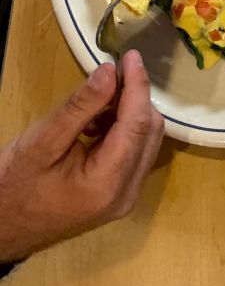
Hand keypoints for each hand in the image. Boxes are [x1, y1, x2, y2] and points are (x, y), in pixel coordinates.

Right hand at [0, 52, 163, 262]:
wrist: (1, 229)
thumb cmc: (14, 186)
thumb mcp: (42, 142)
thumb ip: (80, 107)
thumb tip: (111, 70)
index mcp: (107, 184)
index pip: (138, 124)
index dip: (138, 85)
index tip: (130, 55)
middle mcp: (127, 194)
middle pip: (149, 131)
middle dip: (134, 98)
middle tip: (109, 76)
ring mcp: (126, 198)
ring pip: (146, 141)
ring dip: (128, 114)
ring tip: (93, 107)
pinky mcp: (120, 196)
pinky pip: (134, 154)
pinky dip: (123, 132)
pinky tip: (94, 126)